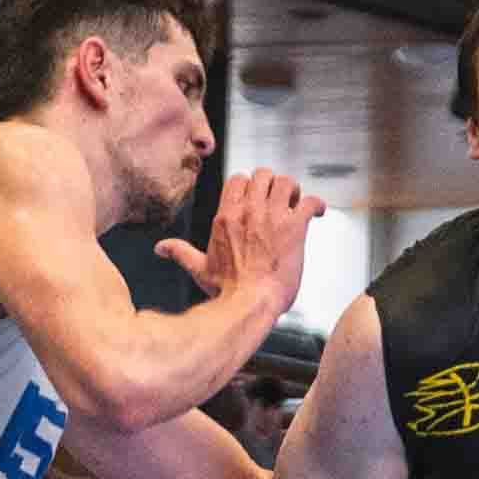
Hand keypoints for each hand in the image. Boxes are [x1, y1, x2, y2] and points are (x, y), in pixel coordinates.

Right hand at [159, 170, 320, 319]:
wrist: (250, 304)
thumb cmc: (226, 291)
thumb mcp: (200, 269)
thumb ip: (181, 253)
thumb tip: (160, 248)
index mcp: (226, 217)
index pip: (238, 180)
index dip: (250, 186)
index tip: (257, 199)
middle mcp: (249, 211)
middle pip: (263, 174)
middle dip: (273, 183)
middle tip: (279, 200)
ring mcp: (273, 217)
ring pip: (286, 182)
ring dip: (294, 191)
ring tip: (297, 204)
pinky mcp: (295, 228)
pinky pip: (310, 202)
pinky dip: (316, 204)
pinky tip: (318, 213)